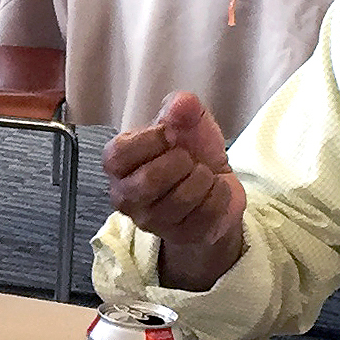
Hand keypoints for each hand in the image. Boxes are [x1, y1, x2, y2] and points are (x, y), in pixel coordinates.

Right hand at [102, 91, 246, 288]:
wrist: (216, 186)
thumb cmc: (190, 153)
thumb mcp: (188, 123)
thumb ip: (182, 108)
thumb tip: (181, 104)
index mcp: (118, 164)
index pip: (119, 154)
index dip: (151, 140)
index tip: (170, 133)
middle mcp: (126, 196)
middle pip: (150, 180)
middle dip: (181, 162)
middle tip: (188, 158)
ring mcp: (152, 221)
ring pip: (182, 198)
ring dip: (204, 178)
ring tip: (202, 173)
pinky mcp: (182, 236)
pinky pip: (207, 212)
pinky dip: (220, 194)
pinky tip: (214, 190)